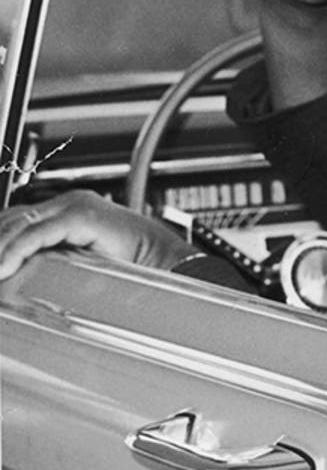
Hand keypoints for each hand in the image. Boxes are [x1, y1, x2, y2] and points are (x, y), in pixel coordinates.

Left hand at [0, 191, 196, 279]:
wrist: (167, 262)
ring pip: (19, 224)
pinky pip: (37, 233)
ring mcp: (76, 205)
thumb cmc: (135, 264)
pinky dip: (16, 251)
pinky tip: (5, 268)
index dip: (1, 239)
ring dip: (1, 247)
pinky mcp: (81, 216)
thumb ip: (56, 256)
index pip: (19, 219)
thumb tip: (22, 268)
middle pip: (14, 218)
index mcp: (71, 209)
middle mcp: (71, 202)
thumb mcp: (83, 259)